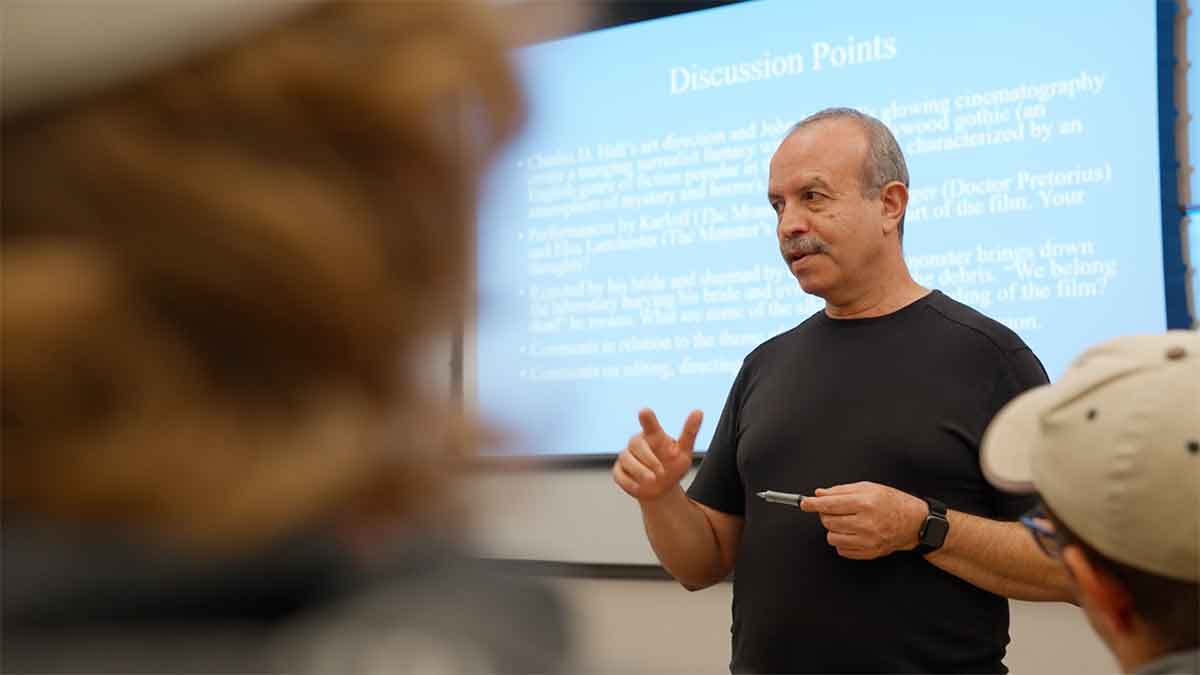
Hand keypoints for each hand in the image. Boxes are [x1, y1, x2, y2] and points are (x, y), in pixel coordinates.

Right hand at [612, 408, 702, 502]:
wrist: (663, 488)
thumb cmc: (673, 465)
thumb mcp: (685, 451)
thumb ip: (690, 432)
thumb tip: (699, 411)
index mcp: (653, 435)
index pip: (649, 424)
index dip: (647, 418)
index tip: (644, 411)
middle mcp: (637, 443)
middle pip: (636, 444)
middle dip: (648, 458)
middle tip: (661, 471)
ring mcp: (626, 456)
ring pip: (626, 459)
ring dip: (639, 470)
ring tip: (652, 480)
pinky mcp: (619, 471)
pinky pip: (619, 474)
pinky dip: (629, 482)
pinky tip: (640, 486)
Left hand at [800, 482, 927, 559]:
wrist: (913, 522)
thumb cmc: (891, 502)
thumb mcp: (868, 488)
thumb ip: (841, 490)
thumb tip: (819, 494)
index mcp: (865, 503)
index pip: (830, 504)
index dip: (813, 504)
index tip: (804, 503)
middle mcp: (866, 523)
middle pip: (828, 522)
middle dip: (827, 514)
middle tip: (837, 510)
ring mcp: (868, 540)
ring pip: (832, 537)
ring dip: (834, 529)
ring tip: (847, 522)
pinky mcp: (869, 552)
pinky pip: (842, 550)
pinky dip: (843, 541)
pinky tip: (854, 532)